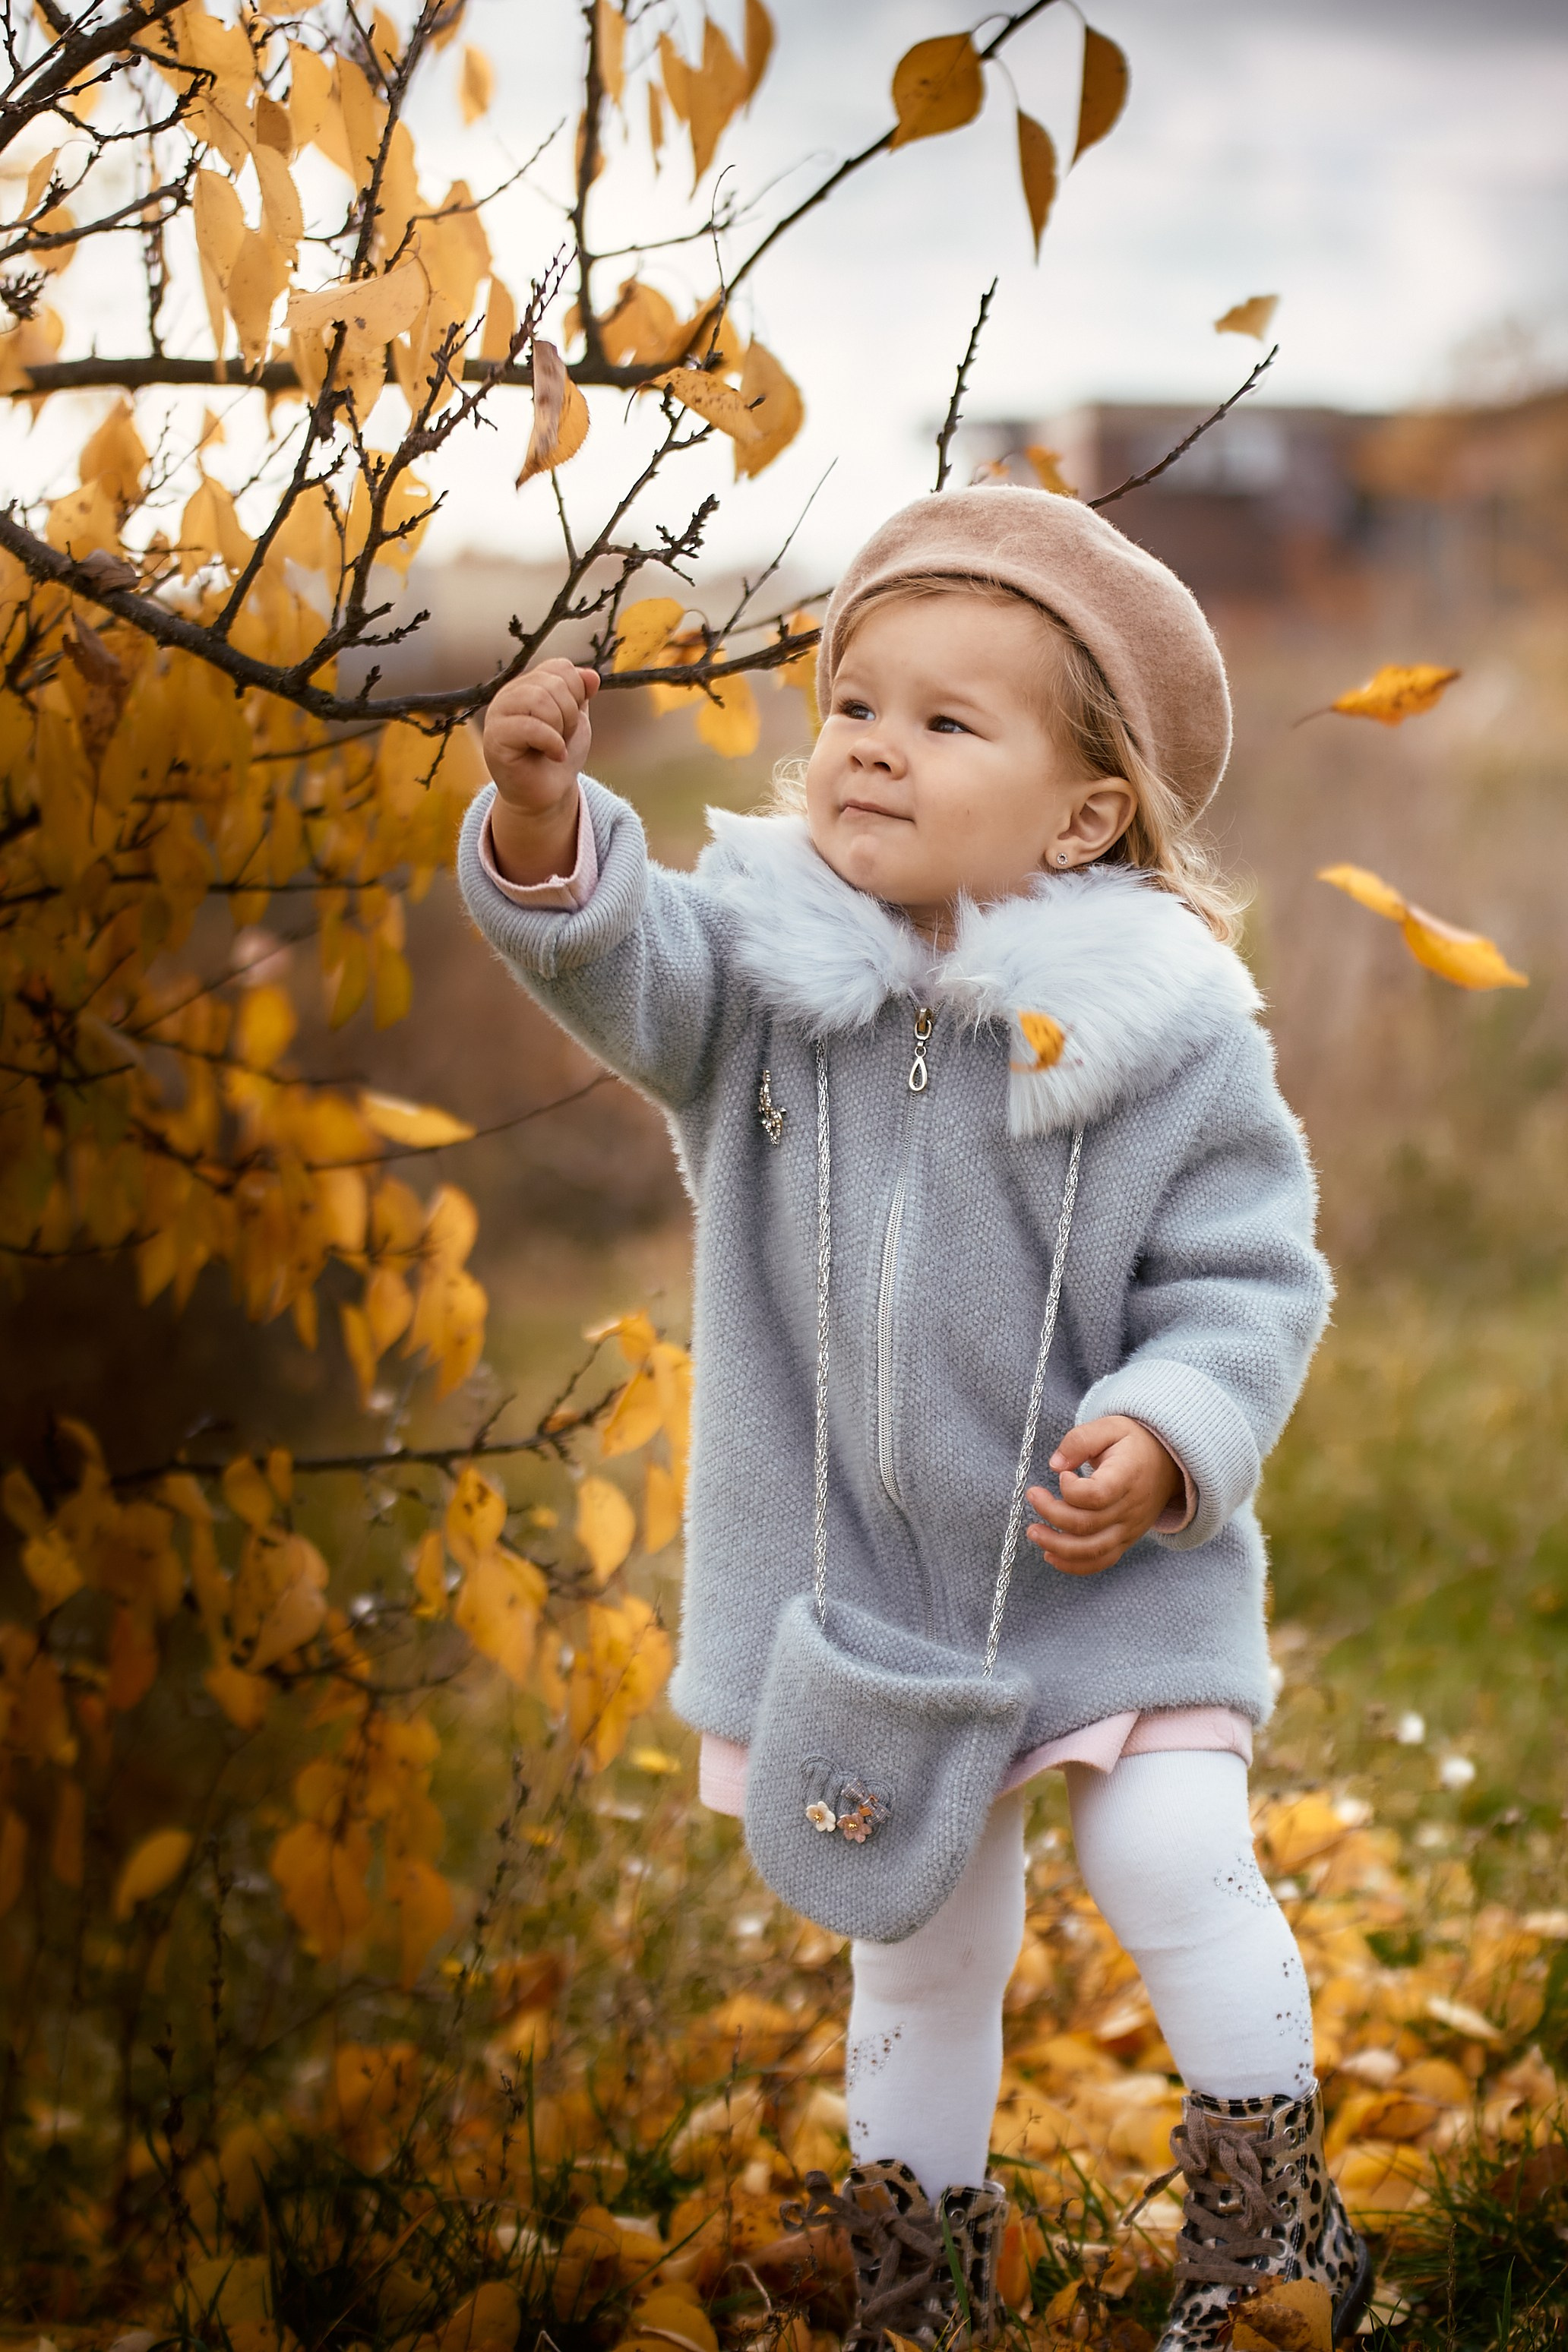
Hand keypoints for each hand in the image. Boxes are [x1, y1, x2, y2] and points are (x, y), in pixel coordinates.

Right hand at [482, 658, 598, 882]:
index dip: (576, 693)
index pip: (560, 668)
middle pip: (551, 683)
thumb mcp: (577, 719)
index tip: (571, 720)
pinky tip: (554, 756)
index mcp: (528, 684)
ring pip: (539, 700)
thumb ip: (581, 693)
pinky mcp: (495, 739)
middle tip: (562, 737)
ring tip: (555, 746)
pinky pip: (530, 727)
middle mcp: (509, 695)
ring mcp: (498, 715)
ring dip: (559, 728)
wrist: (548, 794)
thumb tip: (591, 675)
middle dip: (570, 714)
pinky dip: (552, 742)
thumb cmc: (559, 755)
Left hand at [1025, 1415, 1182, 1576]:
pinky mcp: (1125, 1540)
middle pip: (1086, 1525)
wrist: (1168, 1464)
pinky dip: (1074, 1565)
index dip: (1071, 1489)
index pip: (1097, 1495)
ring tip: (1034, 1532)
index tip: (1063, 1475)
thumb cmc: (1134, 1443)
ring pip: (1091, 1550)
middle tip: (1033, 1495)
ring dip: (1056, 1546)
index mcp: (1127, 1477)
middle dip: (1051, 1514)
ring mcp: (1129, 1529)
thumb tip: (1055, 1464)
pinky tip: (1050, 1555)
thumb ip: (1080, 1440)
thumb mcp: (1110, 1426)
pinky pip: (1101, 1561)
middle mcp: (1130, 1508)